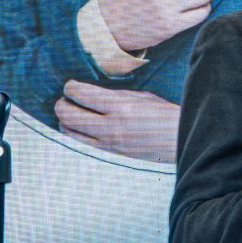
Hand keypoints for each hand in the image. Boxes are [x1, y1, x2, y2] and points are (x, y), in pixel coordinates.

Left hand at [55, 82, 182, 162]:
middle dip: (61, 104)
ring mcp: (109, 144)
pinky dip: (75, 136)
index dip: (70, 87)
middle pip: (69, 114)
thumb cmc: (164, 115)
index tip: (71, 85)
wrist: (180, 142)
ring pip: (70, 133)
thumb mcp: (142, 97)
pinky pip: (81, 146)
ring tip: (69, 114)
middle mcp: (111, 126)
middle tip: (64, 99)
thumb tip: (91, 93)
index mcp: (121, 106)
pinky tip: (78, 130)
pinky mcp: (110, 156)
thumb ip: (116, 95)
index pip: (81, 94)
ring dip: (65, 122)